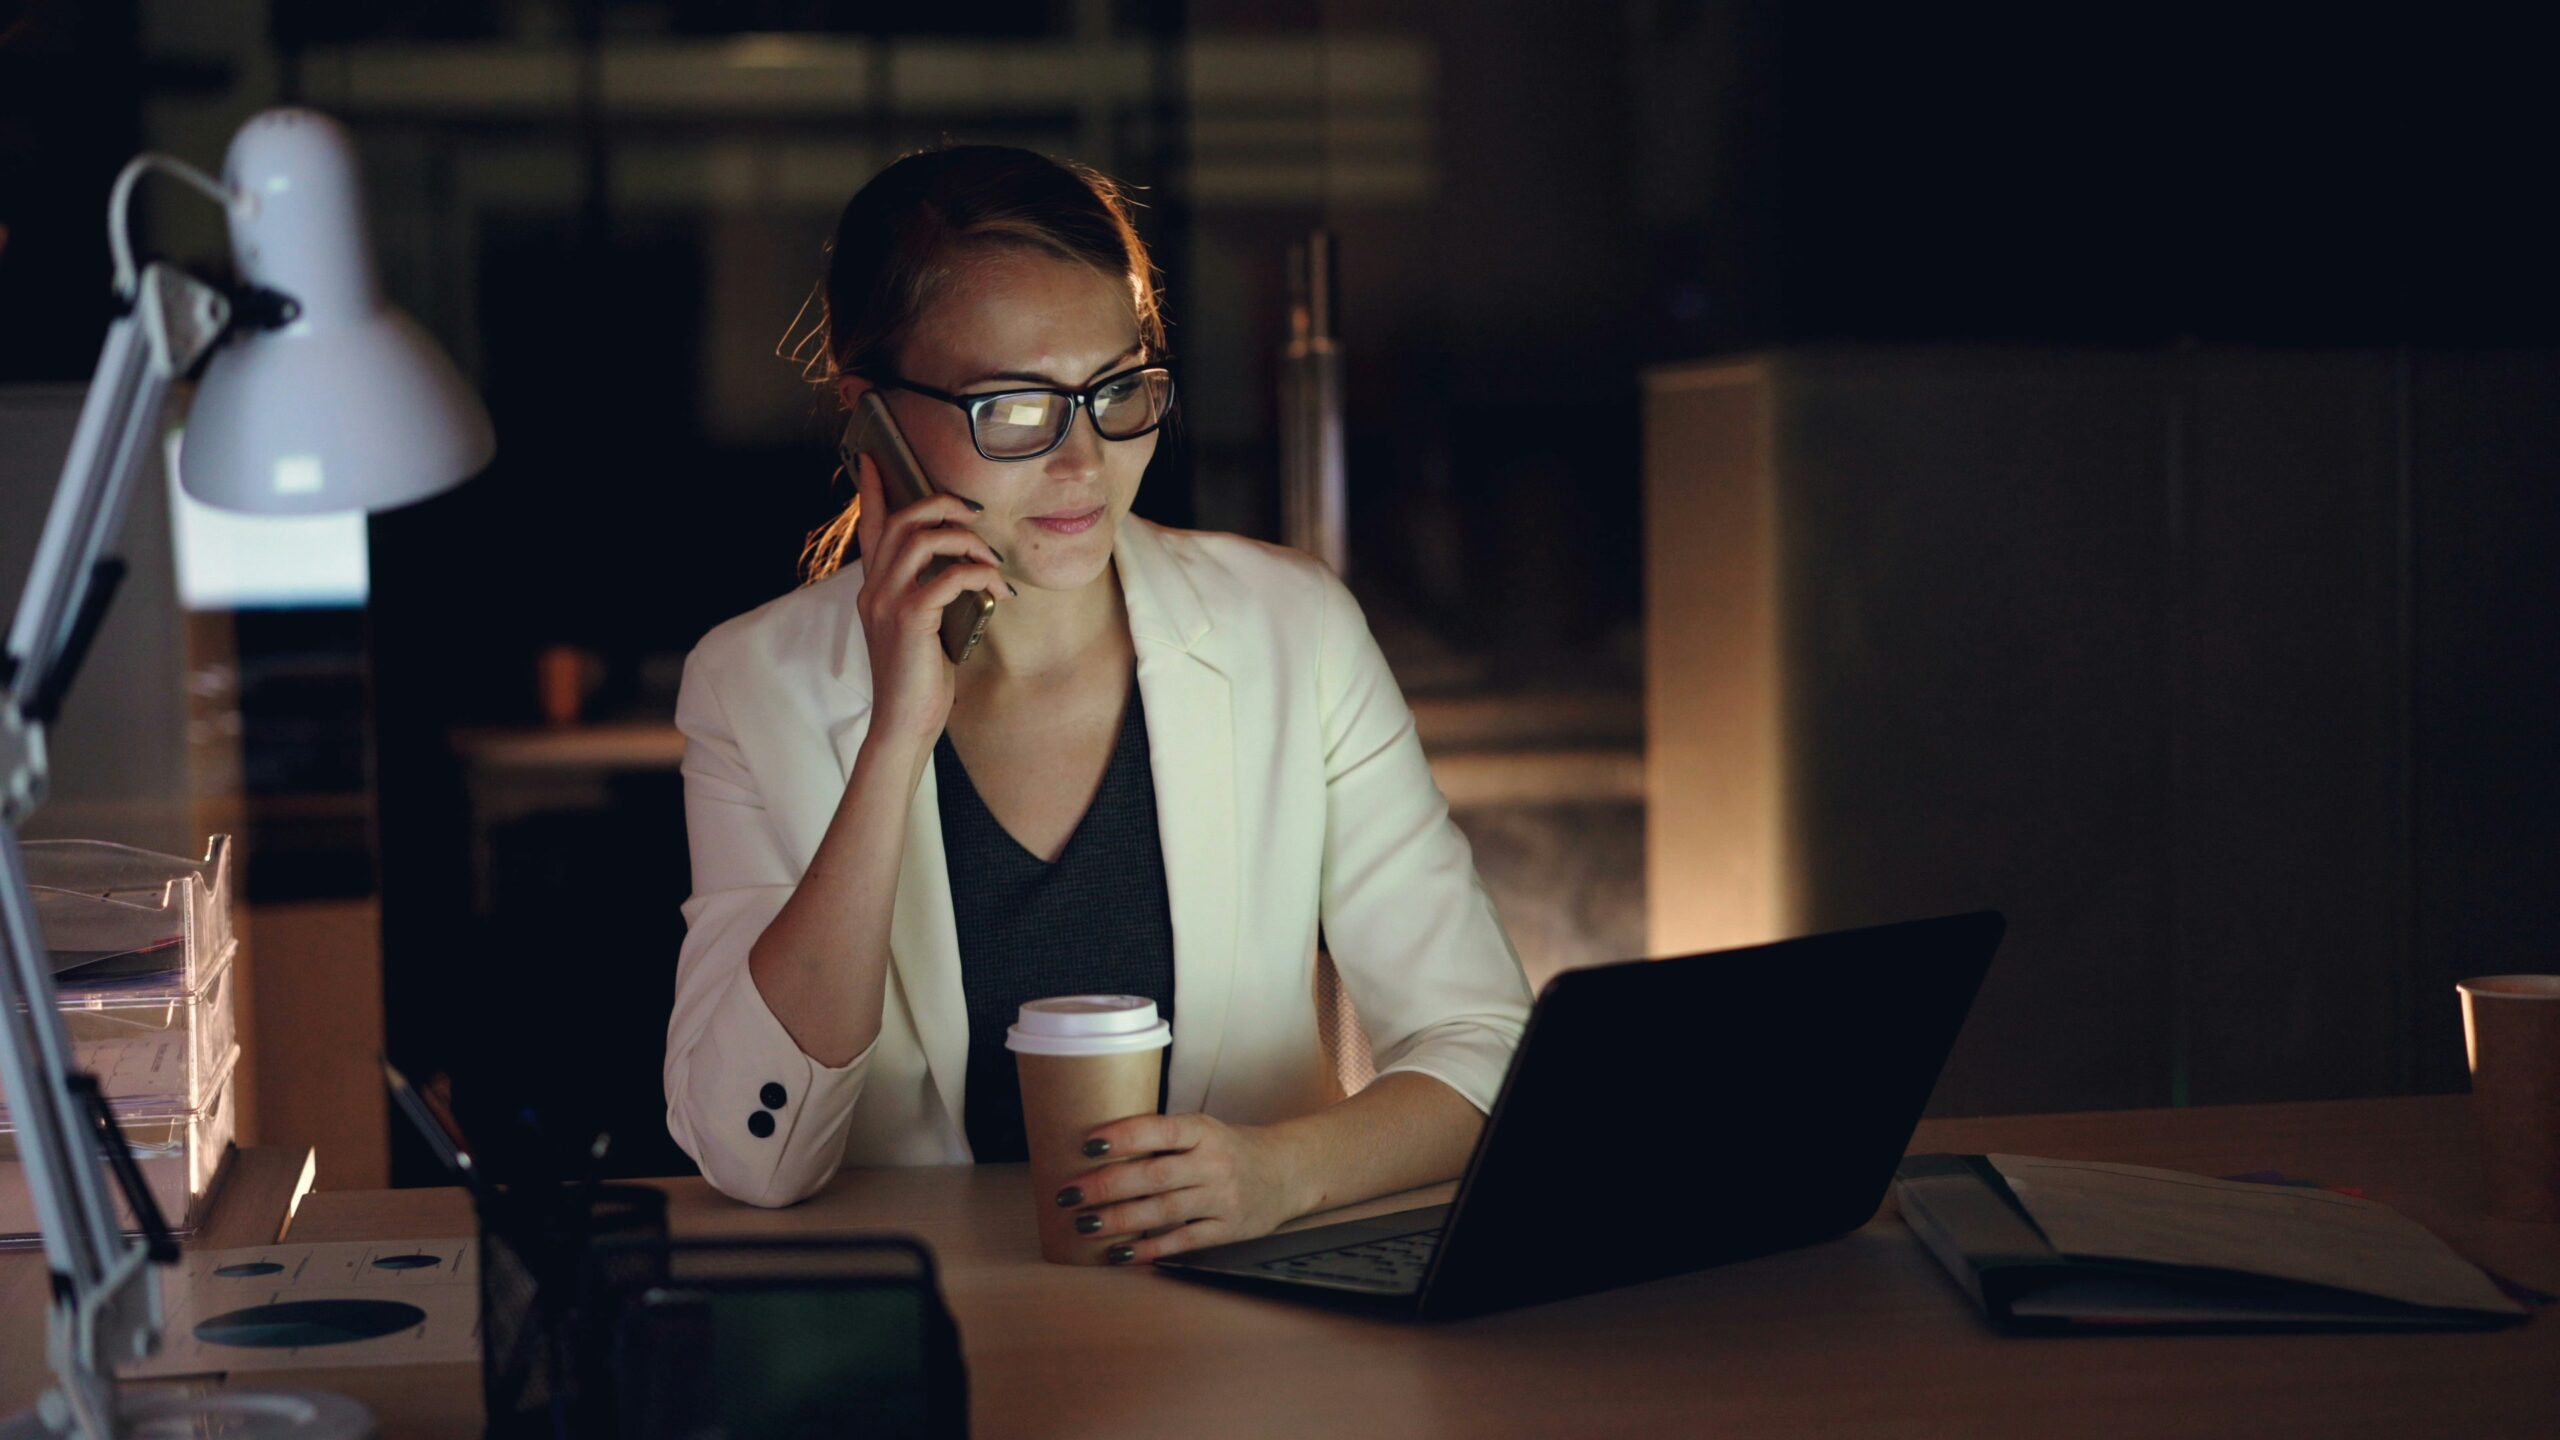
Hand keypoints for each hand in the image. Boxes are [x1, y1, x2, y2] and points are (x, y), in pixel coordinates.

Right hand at [850, 452, 1013, 745]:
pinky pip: (947, 577)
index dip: (871, 490)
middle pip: (899, 520)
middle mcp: (873, 589)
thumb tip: (960, 570)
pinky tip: (998, 589)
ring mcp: (887, 603)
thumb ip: (927, 595)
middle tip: (973, 511)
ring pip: (921, 539)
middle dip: (938, 504)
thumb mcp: (921, 628)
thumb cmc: (919, 679)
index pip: (869, 528)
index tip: (873, 458)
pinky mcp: (909, 619)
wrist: (905, 723)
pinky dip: (978, 574)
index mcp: (874, 588)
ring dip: (965, 539)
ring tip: (990, 558)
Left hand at [1057, 1112, 1306, 1264]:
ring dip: (1120, 1219)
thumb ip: (1161, 1139)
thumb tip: (1097, 1152)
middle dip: (1107, 1185)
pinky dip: (1149, 1249)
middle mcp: (1215, 1163)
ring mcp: (1223, 1198)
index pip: (1159, 1131)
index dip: (1123, 1137)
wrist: (1287, 1171)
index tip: (1087, 1145)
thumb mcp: (1202, 1130)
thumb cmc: (1229, 1148)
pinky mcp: (1228, 1229)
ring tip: (1085, 1224)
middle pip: (1155, 1176)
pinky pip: (1183, 1241)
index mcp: (1204, 1131)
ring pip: (1164, 1211)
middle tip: (1070, 1194)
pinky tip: (1119, 1253)